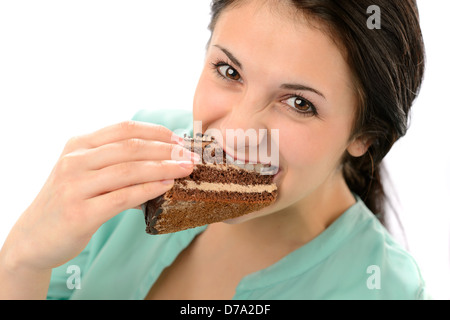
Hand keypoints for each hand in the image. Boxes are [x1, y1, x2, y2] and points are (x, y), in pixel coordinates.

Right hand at [0, 120, 196, 272]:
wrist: (34, 236)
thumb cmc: (69, 201)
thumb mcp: (85, 173)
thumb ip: (114, 163)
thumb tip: (161, 159)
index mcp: (78, 145)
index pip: (124, 128)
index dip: (156, 131)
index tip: (179, 139)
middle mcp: (74, 161)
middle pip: (130, 148)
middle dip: (167, 150)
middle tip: (191, 156)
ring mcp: (74, 186)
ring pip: (129, 170)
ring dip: (163, 168)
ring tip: (186, 170)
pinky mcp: (80, 213)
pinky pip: (122, 197)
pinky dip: (149, 190)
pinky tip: (167, 186)